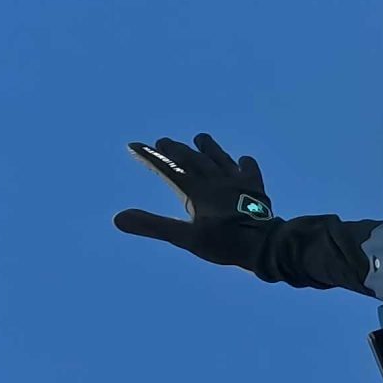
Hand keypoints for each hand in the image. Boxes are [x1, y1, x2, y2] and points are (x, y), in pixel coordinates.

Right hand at [113, 133, 275, 267]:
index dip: (150, 156)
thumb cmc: (224, 243)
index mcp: (197, 189)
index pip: (168, 168)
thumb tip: (118, 218)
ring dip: (209, 148)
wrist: (264, 244)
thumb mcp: (185, 238)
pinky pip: (250, 171)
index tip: (134, 144)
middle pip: (192, 159)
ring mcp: (238, 182)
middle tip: (164, 142)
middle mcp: (216, 179)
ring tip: (201, 138)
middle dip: (176, 150)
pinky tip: (243, 160)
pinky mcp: (256, 188)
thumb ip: (153, 226)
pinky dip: (244, 164)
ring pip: (220, 158)